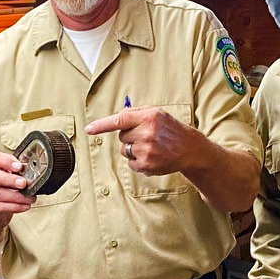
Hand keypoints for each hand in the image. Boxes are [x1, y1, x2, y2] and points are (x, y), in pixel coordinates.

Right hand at [0, 152, 35, 221]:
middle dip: (10, 180)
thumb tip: (33, 174)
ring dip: (17, 197)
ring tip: (30, 198)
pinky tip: (24, 206)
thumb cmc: (3, 187)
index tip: (20, 166)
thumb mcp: (9, 176)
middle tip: (23, 183)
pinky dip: (14, 207)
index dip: (8, 161)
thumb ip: (18, 173)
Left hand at [85, 106, 200, 176]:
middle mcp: (147, 133)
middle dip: (130, 136)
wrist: (190, 149)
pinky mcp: (147, 165)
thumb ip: (135, 113)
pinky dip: (138, 161)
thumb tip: (115, 117)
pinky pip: (131, 164)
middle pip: (121, 136)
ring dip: (133, 149)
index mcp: (149, 117)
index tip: (89, 129)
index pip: (119, 120)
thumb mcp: (156, 113)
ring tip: (151, 147)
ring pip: (125, 150)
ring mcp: (147, 150)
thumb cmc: (170, 129)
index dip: (101, 125)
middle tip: (147, 136)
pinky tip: (153, 157)